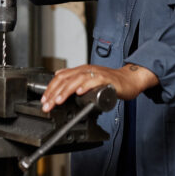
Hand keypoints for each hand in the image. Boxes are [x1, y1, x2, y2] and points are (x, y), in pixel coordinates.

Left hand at [40, 63, 158, 112]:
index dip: (51, 88)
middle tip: (47, 105)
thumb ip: (75, 78)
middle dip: (54, 93)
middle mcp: (87, 70)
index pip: (61, 77)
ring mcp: (96, 74)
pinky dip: (85, 86)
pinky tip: (79, 92)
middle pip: (66, 79)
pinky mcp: (106, 79)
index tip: (45, 100)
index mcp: (81, 71)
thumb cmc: (110, 81)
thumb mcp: (89, 78)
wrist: (129, 80)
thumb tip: (59, 76)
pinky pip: (94, 81)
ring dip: (66, 90)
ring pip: (77, 80)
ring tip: (58, 100)